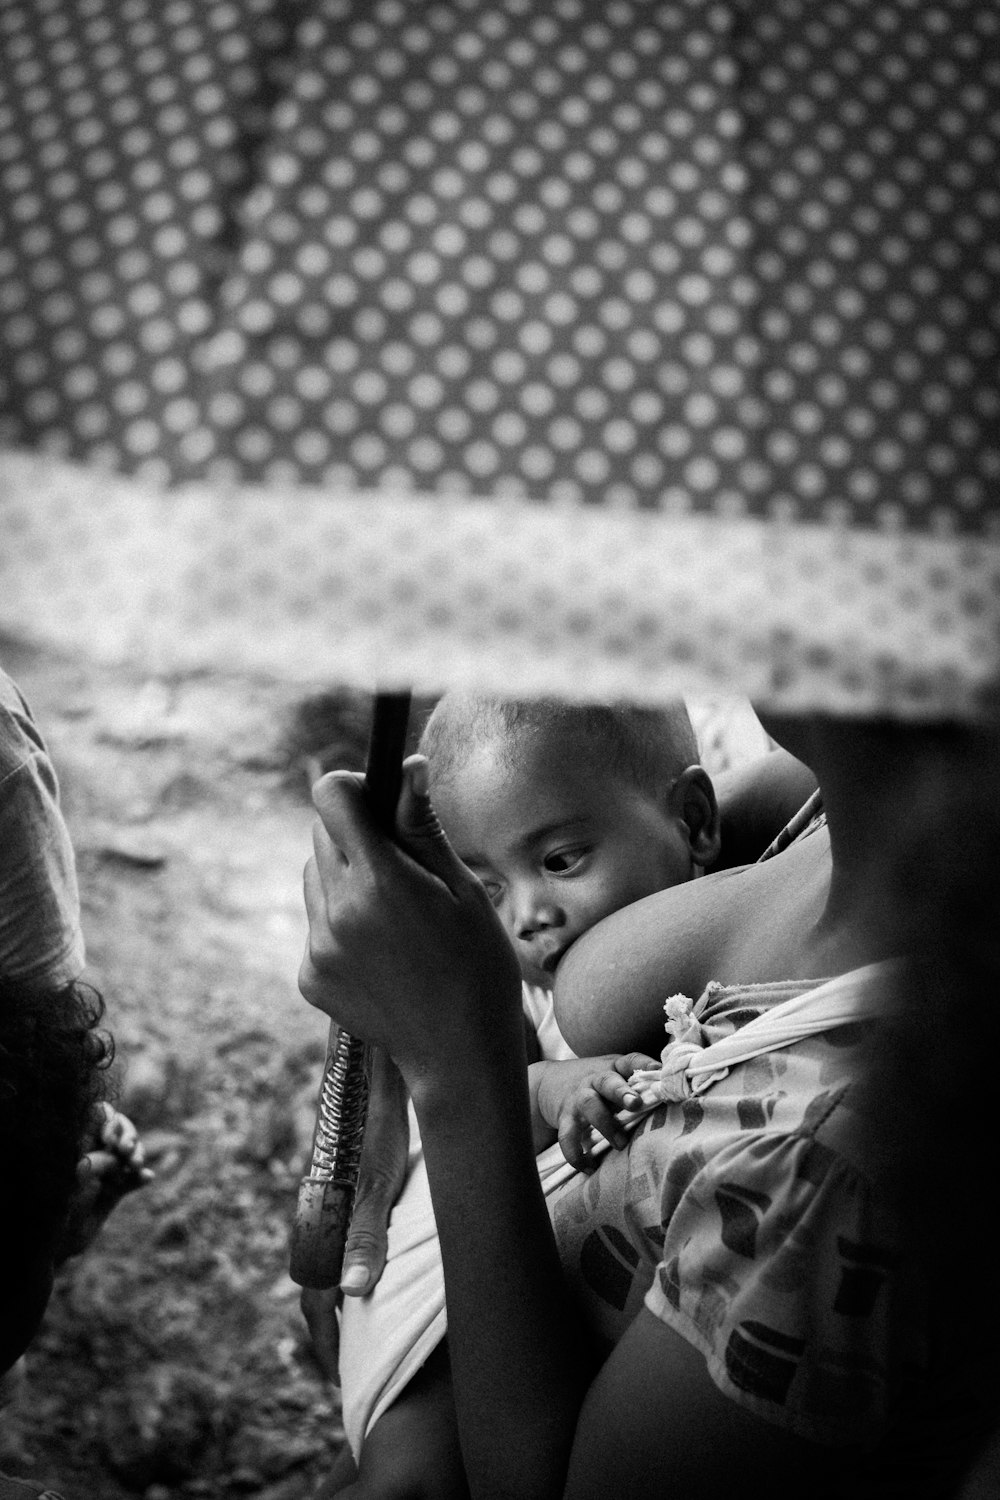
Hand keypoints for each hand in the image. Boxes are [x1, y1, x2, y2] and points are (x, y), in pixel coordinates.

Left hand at [56, 1103, 153, 1260]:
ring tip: (136, 1167)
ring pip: (129, 1154)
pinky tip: (147, 1178)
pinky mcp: (113, 1192)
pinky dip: (141, 1178)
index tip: (109, 1141)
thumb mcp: (76, 1178)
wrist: (55, 1244)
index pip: (101, 1116)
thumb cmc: (56, 1207)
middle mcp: (92, 1153)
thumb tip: (120, 1155)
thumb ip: (100, 1160)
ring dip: (137, 1156)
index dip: (111, 1122)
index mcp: (78, 1143)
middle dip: (129, 1137)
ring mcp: (104, 1172)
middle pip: (121, 1131)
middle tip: (128, 1152)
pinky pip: (132, 1179)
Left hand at [298, 758, 522, 1099]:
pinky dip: (339, 923)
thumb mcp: (463, 889)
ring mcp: (319, 948)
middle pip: (321, 834)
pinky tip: (382, 951)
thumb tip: (407, 767)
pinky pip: (315, 924)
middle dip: (353, 833)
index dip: (355, 787)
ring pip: (314, 878)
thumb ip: (423, 828)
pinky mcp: (309, 978)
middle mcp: (338, 911)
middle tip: (399, 864)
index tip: (379, 798)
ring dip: (344, 877)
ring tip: (394, 914)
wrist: (460, 1053)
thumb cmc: (477, 964)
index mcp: (380, 881)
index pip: (332, 797)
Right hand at [299, 1047, 412, 1381]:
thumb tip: (356, 1293)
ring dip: (337, 1303)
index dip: (328, 1344)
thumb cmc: (379, 1123)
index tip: (340, 1382)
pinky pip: (338, 1242)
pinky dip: (346, 1270)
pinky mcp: (343, 1187)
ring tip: (357, 1334)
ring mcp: (329, 1202)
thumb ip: (367, 1232)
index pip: (316, 1300)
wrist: (369, 1069)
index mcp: (322, 1223)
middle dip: (330, 1333)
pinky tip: (368, 1273)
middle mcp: (319, 1216)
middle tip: (348, 1369)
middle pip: (317, 1289)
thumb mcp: (382, 1179)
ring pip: (326, 1266)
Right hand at [535, 1054, 658, 1172]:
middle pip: (608, 1082)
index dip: (644, 1064)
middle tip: (636, 1104)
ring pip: (589, 1107)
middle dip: (621, 1092)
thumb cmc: (596, 1082)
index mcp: (612, 1068)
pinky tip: (590, 1168)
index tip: (658, 1071)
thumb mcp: (614, 1074)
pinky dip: (577, 1155)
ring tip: (621, 1144)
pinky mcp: (564, 1118)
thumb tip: (674, 1093)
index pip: (630, 1061)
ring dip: (605, 1124)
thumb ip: (638, 1082)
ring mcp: (578, 1098)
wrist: (548, 1083)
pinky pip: (567, 1137)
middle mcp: (594, 1080)